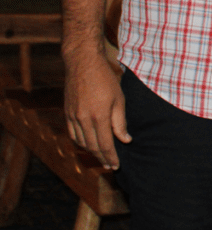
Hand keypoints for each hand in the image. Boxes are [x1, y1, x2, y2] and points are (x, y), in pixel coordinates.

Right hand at [64, 49, 129, 169]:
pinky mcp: (67, 113)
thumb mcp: (119, 99)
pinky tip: (87, 144)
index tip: (116, 166)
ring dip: (91, 152)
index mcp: (99, 116)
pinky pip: (72, 134)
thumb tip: (125, 140)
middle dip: (102, 158)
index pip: (105, 144)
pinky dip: (80, 142)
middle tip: (110, 166)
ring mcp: (73, 117)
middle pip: (92, 146)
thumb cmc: (105, 79)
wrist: (83, 64)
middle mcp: (83, 119)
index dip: (111, 157)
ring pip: (81, 142)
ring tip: (101, 157)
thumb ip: (120, 122)